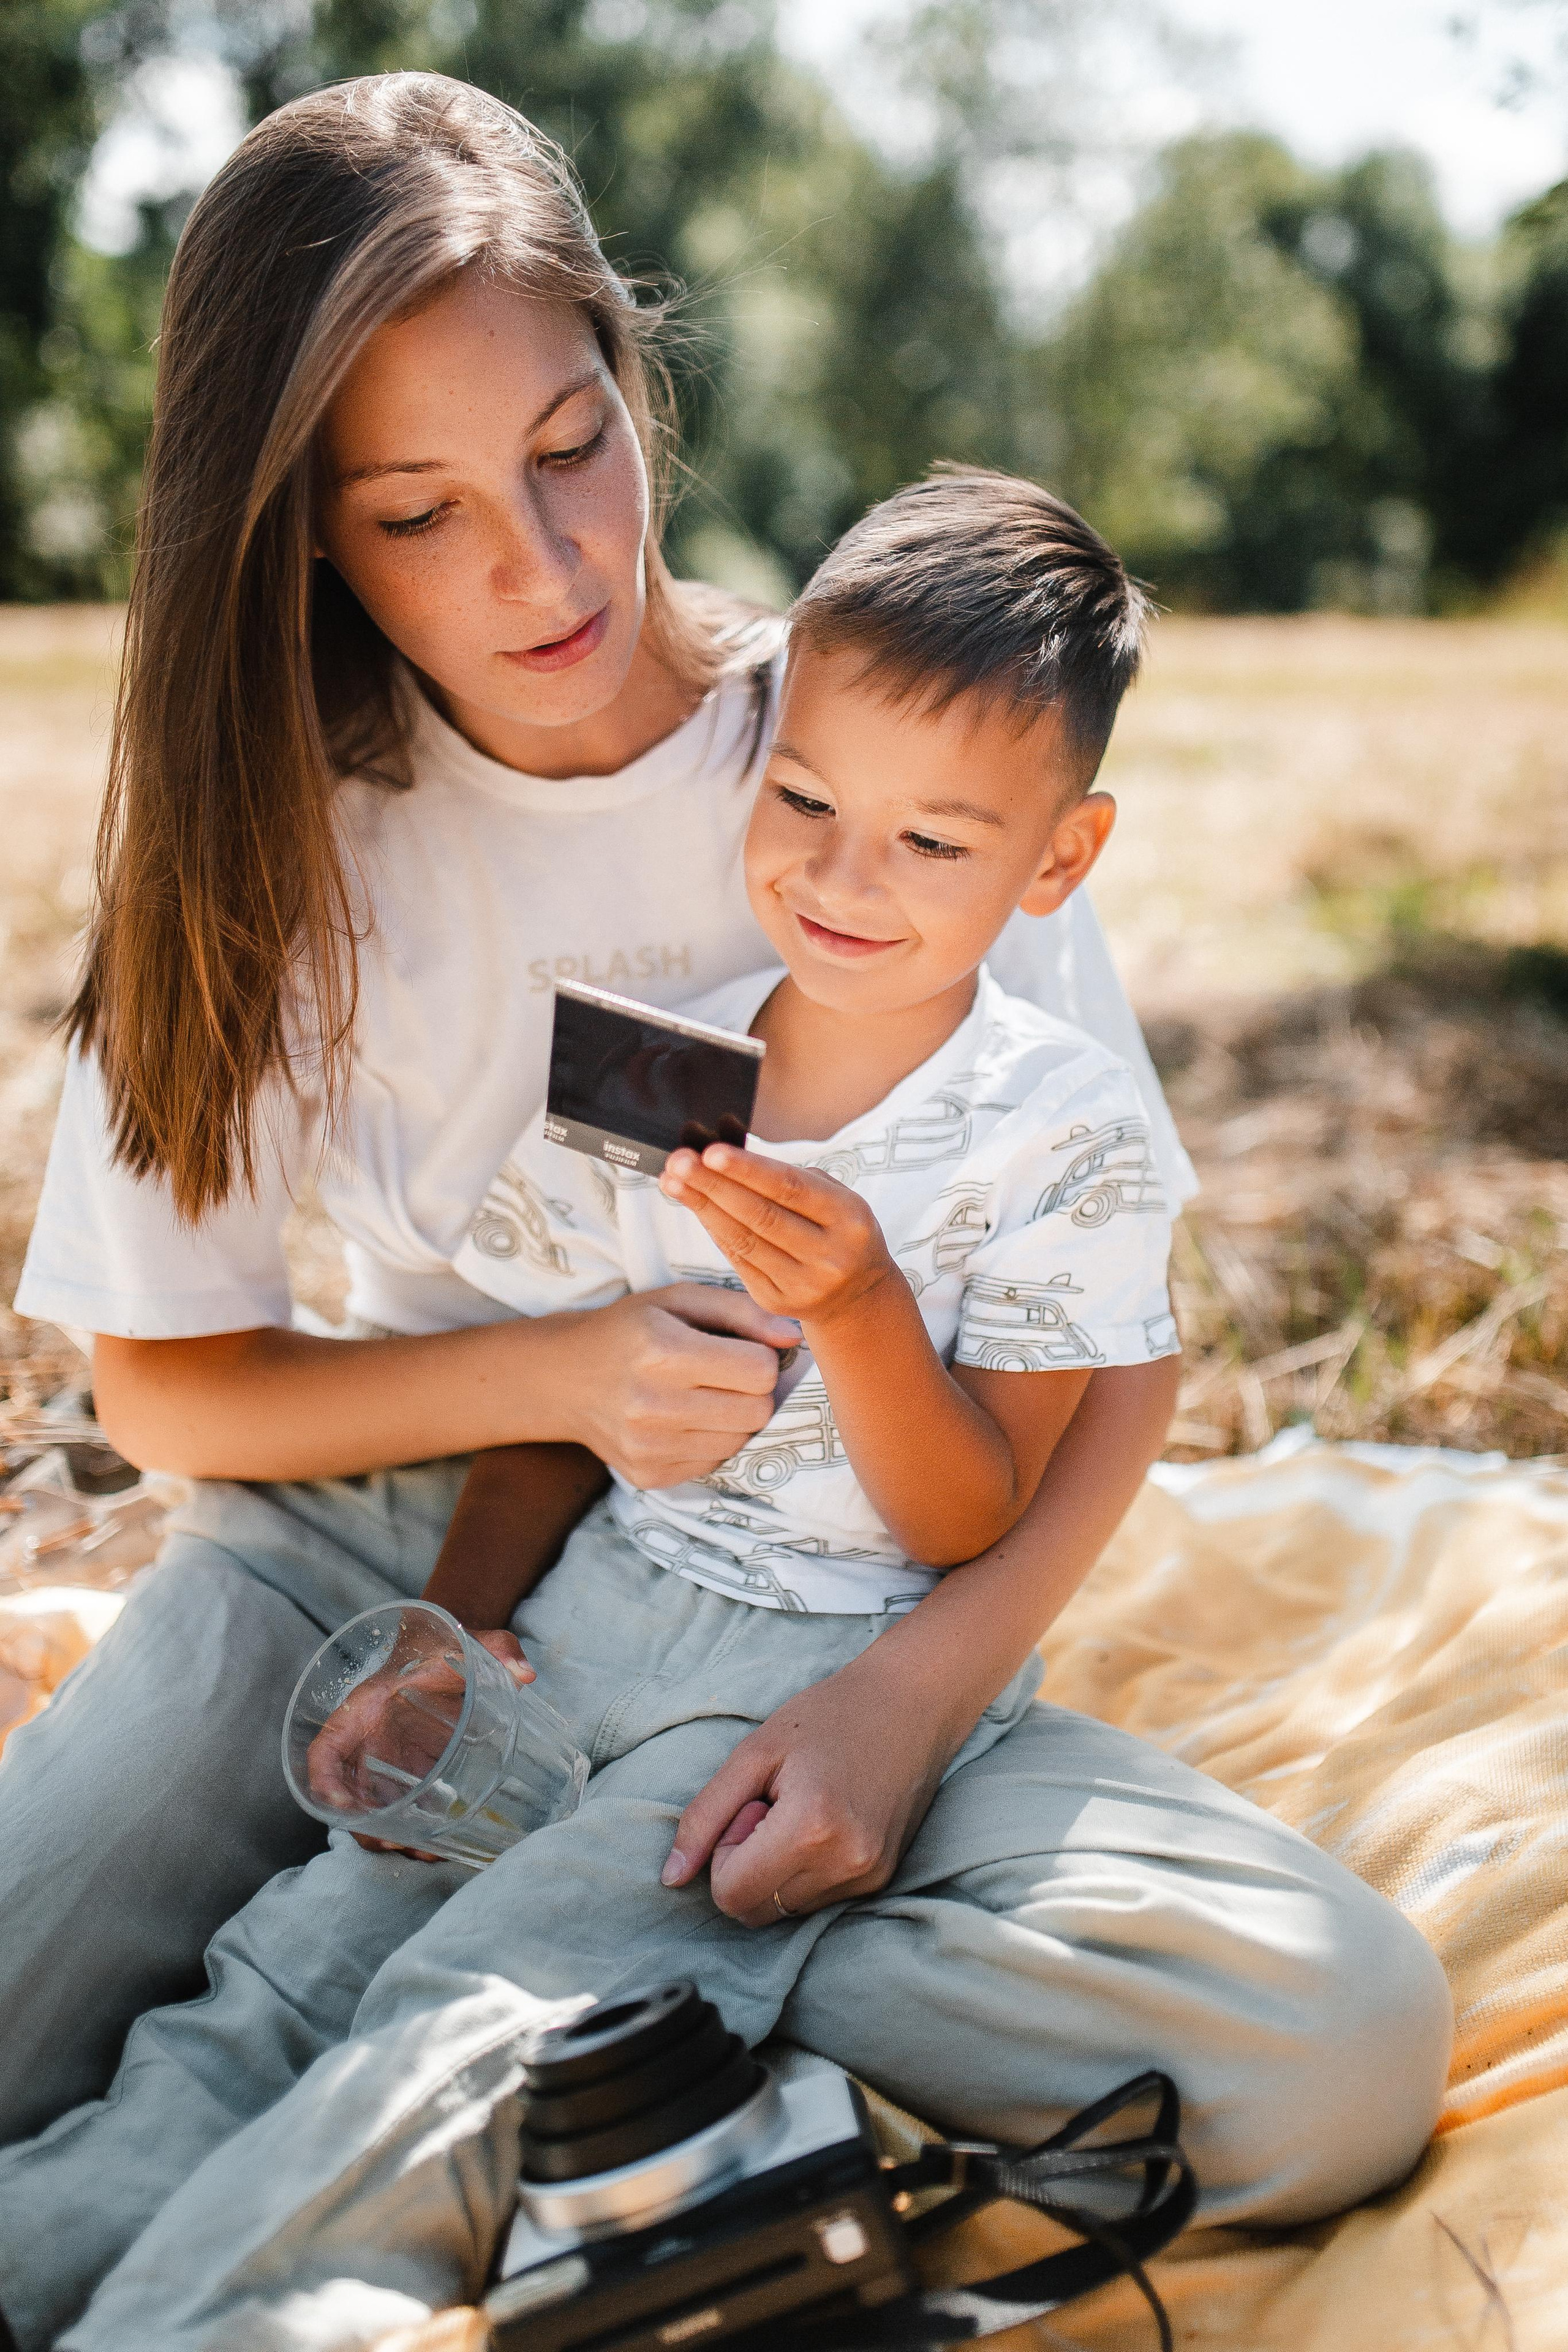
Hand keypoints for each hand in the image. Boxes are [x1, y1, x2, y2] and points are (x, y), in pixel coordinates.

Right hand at [304, 1630, 532, 1865]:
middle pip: (348, 1796)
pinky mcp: (414, 1774)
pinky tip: (441, 1847)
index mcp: (369, 1707)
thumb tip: (525, 1673)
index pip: (328, 1747)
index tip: (341, 1810)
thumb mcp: (472, 1641)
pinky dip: (417, 1832)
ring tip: (430, 1855)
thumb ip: (498, 1647)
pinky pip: (405, 1810)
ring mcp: (390, 1762)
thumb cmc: (449, 1645)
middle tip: (401, 1845)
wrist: (451, 1648)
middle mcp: (371, 1741)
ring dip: (395, 1838)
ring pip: (376, 1812)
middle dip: (368, 1829)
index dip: (325, 1782)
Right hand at [556, 1284, 796, 1488]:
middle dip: (754, 1391)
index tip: (739, 1350)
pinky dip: (711, 1441)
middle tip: (727, 1375)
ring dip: (735, 1418)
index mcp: (663, 1351)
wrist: (562, 1378)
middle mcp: (653, 1405)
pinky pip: (715, 1463)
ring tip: (704, 1396)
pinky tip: (684, 1420)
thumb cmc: (629, 1329)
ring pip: (741, 1441)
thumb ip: (743, 1310)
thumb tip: (795, 1336)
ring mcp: (649, 1447)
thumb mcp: (679, 1300)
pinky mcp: (649, 1476)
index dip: (760, 1357)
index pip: (760, 1371)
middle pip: (758, 1411)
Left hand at [659, 1648, 955, 1925]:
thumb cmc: (829, 1714)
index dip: (724, 1852)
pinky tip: (824, 1821)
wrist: (912, 1702)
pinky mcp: (881, 1879)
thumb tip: (670, 1878)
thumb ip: (704, 1817)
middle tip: (772, 1806)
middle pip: (754, 1912)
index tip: (752, 1805)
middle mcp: (846, 1864)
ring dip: (775, 1869)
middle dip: (746, 1865)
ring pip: (783, 1911)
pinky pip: (815, 1900)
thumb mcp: (753, 1752)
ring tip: (802, 1809)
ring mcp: (869, 1877)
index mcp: (811, 1829)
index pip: (731, 1894)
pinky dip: (804, 1870)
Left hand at [660, 1147, 896, 1326]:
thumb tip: (731, 1158)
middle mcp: (830, 1255)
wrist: (858, 1296)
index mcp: (850, 1218)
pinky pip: (738, 1260)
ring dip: (703, 1207)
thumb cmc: (839, 1231)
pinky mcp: (778, 1301)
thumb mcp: (838, 1200)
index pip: (791, 1188)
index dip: (748, 1170)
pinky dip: (714, 1230)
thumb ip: (794, 1179)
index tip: (711, 1151)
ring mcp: (804, 1284)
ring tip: (673, 1180)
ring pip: (743, 1240)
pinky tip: (695, 1207)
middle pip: (760, 1215)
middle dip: (714, 1185)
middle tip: (679, 1161)